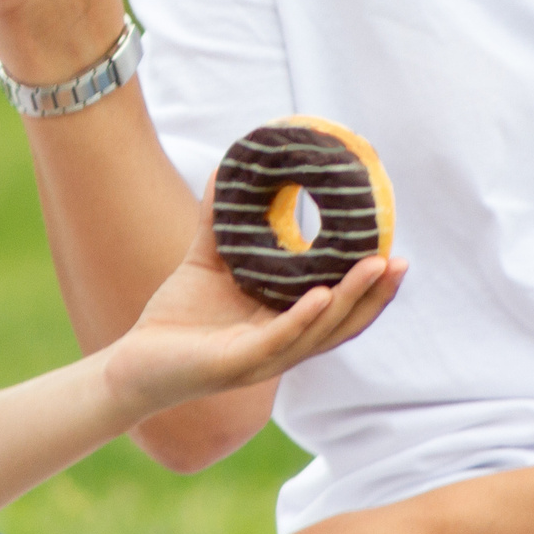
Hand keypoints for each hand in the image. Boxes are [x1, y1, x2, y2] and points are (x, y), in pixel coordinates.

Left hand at [105, 178, 406, 416]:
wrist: (132, 362)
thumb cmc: (175, 319)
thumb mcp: (206, 262)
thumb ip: (218, 221)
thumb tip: (225, 168)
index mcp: (283, 326)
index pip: (339, 311)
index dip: (369, 290)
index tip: (395, 255)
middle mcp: (282, 347)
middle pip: (343, 325)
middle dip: (375, 296)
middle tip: (401, 261)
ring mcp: (262, 359)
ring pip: (320, 332)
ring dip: (351, 300)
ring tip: (375, 269)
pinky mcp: (236, 365)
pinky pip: (278, 341)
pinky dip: (302, 318)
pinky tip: (320, 295)